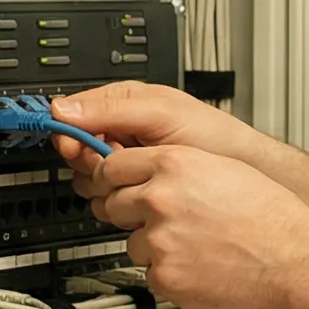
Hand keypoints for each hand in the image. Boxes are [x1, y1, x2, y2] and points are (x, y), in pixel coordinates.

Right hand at [50, 80, 273, 190]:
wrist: (246, 174)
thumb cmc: (215, 136)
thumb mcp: (161, 113)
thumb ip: (112, 109)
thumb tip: (63, 108)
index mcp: (122, 105)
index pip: (74, 119)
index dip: (70, 134)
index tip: (75, 148)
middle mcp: (121, 136)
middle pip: (78, 155)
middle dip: (94, 162)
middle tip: (119, 160)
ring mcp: (129, 167)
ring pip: (91, 182)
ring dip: (108, 185)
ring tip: (140, 177)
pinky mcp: (137, 194)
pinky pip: (109, 202)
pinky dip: (120, 203)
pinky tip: (142, 197)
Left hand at [81, 144, 308, 308]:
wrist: (295, 259)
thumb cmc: (271, 216)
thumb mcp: (222, 168)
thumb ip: (176, 166)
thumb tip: (148, 171)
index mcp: (173, 163)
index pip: (112, 166)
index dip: (114, 179)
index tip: (117, 185)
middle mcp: (160, 198)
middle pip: (112, 205)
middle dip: (132, 214)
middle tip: (165, 220)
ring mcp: (160, 240)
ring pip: (132, 243)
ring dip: (155, 247)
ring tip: (196, 246)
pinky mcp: (165, 276)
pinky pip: (150, 275)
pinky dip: (170, 274)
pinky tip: (201, 266)